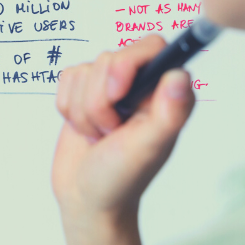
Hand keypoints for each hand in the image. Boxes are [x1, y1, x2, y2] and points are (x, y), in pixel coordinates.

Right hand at [52, 36, 194, 244]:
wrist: (87, 198)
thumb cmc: (122, 179)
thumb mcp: (149, 148)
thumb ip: (169, 112)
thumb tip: (179, 75)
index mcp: (165, 92)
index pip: (151, 46)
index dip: (127, 64)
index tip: (118, 96)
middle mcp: (140, 83)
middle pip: (108, 57)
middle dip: (99, 100)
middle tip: (111, 131)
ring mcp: (110, 86)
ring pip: (84, 70)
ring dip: (83, 109)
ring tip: (98, 135)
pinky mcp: (83, 90)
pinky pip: (66, 77)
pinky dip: (68, 107)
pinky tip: (82, 128)